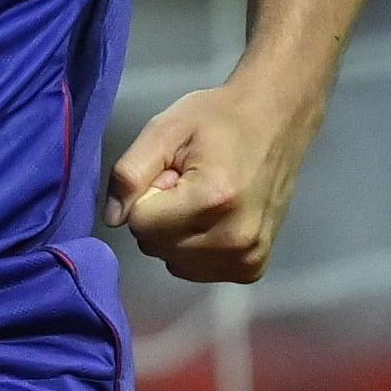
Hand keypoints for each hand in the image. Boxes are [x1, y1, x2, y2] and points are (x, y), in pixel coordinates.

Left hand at [107, 75, 321, 284]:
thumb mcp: (165, 129)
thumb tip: (112, 219)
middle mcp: (234, 238)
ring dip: (176, 234)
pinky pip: (196, 270)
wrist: (277, 120)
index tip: (172, 173)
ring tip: (204, 199)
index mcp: (213, 200)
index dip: (147, 195)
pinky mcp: (253, 268)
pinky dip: (196, 248)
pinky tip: (217, 218)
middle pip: (155, 246)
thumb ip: (130, 172)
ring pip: (173, 262)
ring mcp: (247, 257)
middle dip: (160, 215)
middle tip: (189, 183)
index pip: (140, 224)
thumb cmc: (219, 120)